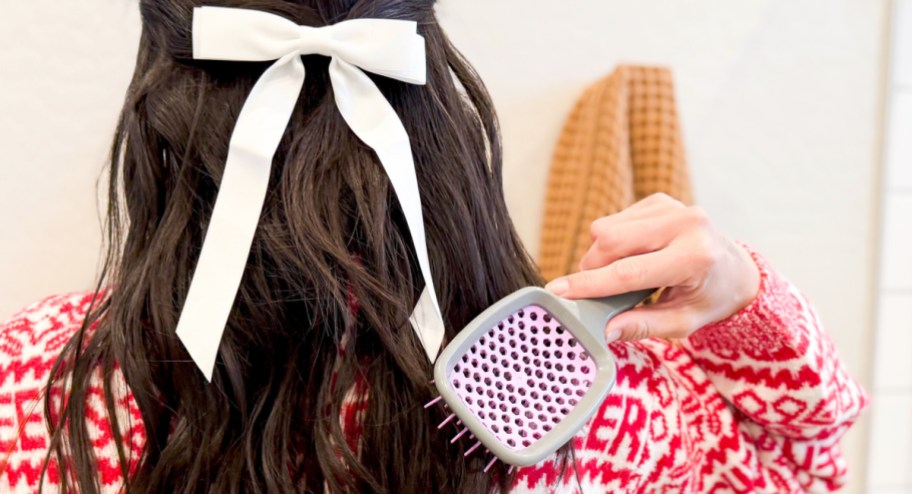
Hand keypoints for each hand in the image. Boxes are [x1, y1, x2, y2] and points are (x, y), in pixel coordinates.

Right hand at [544, 193, 760, 341]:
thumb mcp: (682, 323)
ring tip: (621, 275)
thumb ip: (642, 326)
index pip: (630, 272)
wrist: (736, 271)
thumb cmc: (709, 299)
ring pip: (607, 228)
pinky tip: (632, 256)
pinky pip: (615, 220)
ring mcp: (672, 207)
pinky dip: (612, 242)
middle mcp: (686, 224)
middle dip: (592, 268)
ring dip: (601, 255)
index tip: (559, 292)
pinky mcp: (660, 201)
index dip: (590, 284)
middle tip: (594, 291)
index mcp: (695, 257)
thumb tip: (604, 331)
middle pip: (612, 242)